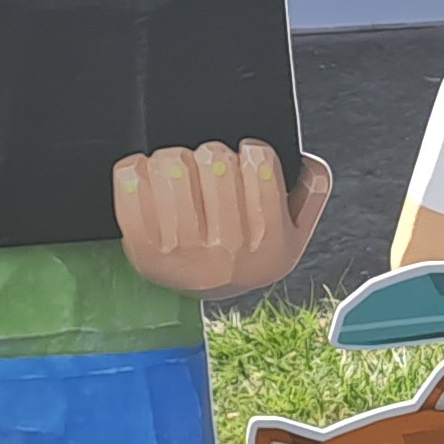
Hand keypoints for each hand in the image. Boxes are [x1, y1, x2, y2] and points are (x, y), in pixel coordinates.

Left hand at [115, 142, 332, 298]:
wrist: (206, 291)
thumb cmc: (248, 254)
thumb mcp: (295, 232)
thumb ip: (312, 193)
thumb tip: (309, 162)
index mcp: (267, 239)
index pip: (258, 161)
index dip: (250, 152)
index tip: (245, 161)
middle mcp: (226, 248)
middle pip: (214, 158)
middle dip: (211, 155)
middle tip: (209, 169)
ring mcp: (181, 248)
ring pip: (173, 165)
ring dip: (173, 159)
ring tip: (179, 172)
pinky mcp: (143, 246)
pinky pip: (131, 185)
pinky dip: (134, 171)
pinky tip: (146, 175)